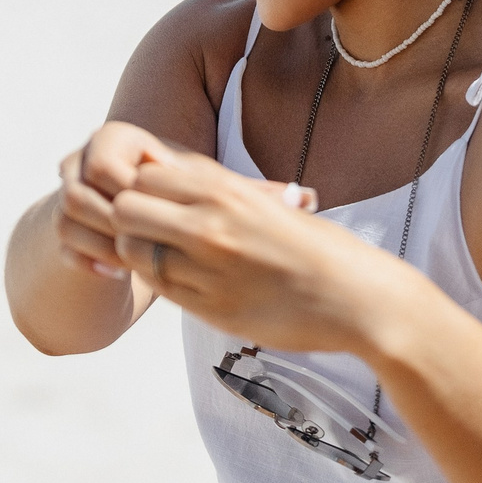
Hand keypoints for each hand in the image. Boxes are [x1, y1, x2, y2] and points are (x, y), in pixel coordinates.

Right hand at [53, 123, 174, 278]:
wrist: (156, 209)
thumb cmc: (183, 189)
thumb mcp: (185, 176)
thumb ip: (179, 173)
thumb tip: (171, 178)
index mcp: (112, 138)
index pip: (100, 168)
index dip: (129, 196)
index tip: (162, 214)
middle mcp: (81, 160)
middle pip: (74, 196)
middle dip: (114, 226)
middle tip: (145, 245)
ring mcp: (65, 195)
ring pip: (64, 223)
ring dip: (102, 247)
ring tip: (135, 262)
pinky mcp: (64, 229)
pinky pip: (64, 250)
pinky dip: (91, 263)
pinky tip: (120, 272)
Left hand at [104, 148, 420, 354]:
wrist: (356, 298)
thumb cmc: (317, 249)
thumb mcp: (267, 203)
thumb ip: (219, 193)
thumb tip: (173, 178)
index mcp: (227, 190)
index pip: (145, 175)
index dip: (142, 188)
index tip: (157, 202)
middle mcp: (210, 224)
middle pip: (125, 209)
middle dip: (129, 220)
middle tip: (149, 233)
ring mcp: (206, 269)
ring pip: (133, 252)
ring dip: (139, 255)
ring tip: (166, 260)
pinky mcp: (210, 308)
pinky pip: (159, 290)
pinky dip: (162, 284)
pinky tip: (186, 283)